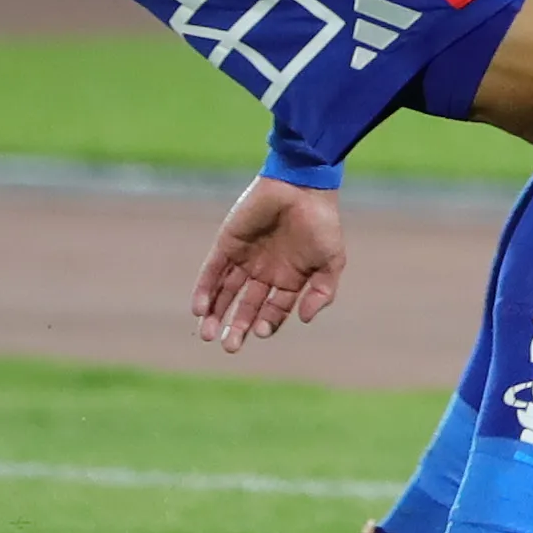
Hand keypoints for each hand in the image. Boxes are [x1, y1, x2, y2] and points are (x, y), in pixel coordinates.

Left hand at [189, 177, 344, 353]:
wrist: (302, 186)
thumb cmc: (321, 222)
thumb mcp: (332, 261)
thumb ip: (322, 292)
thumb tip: (305, 319)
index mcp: (290, 277)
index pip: (273, 309)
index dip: (266, 323)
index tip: (261, 332)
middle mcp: (265, 271)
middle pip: (246, 305)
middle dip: (237, 326)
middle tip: (229, 346)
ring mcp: (244, 258)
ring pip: (225, 292)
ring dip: (215, 314)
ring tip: (208, 335)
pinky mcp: (226, 244)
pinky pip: (212, 272)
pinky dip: (205, 290)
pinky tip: (200, 310)